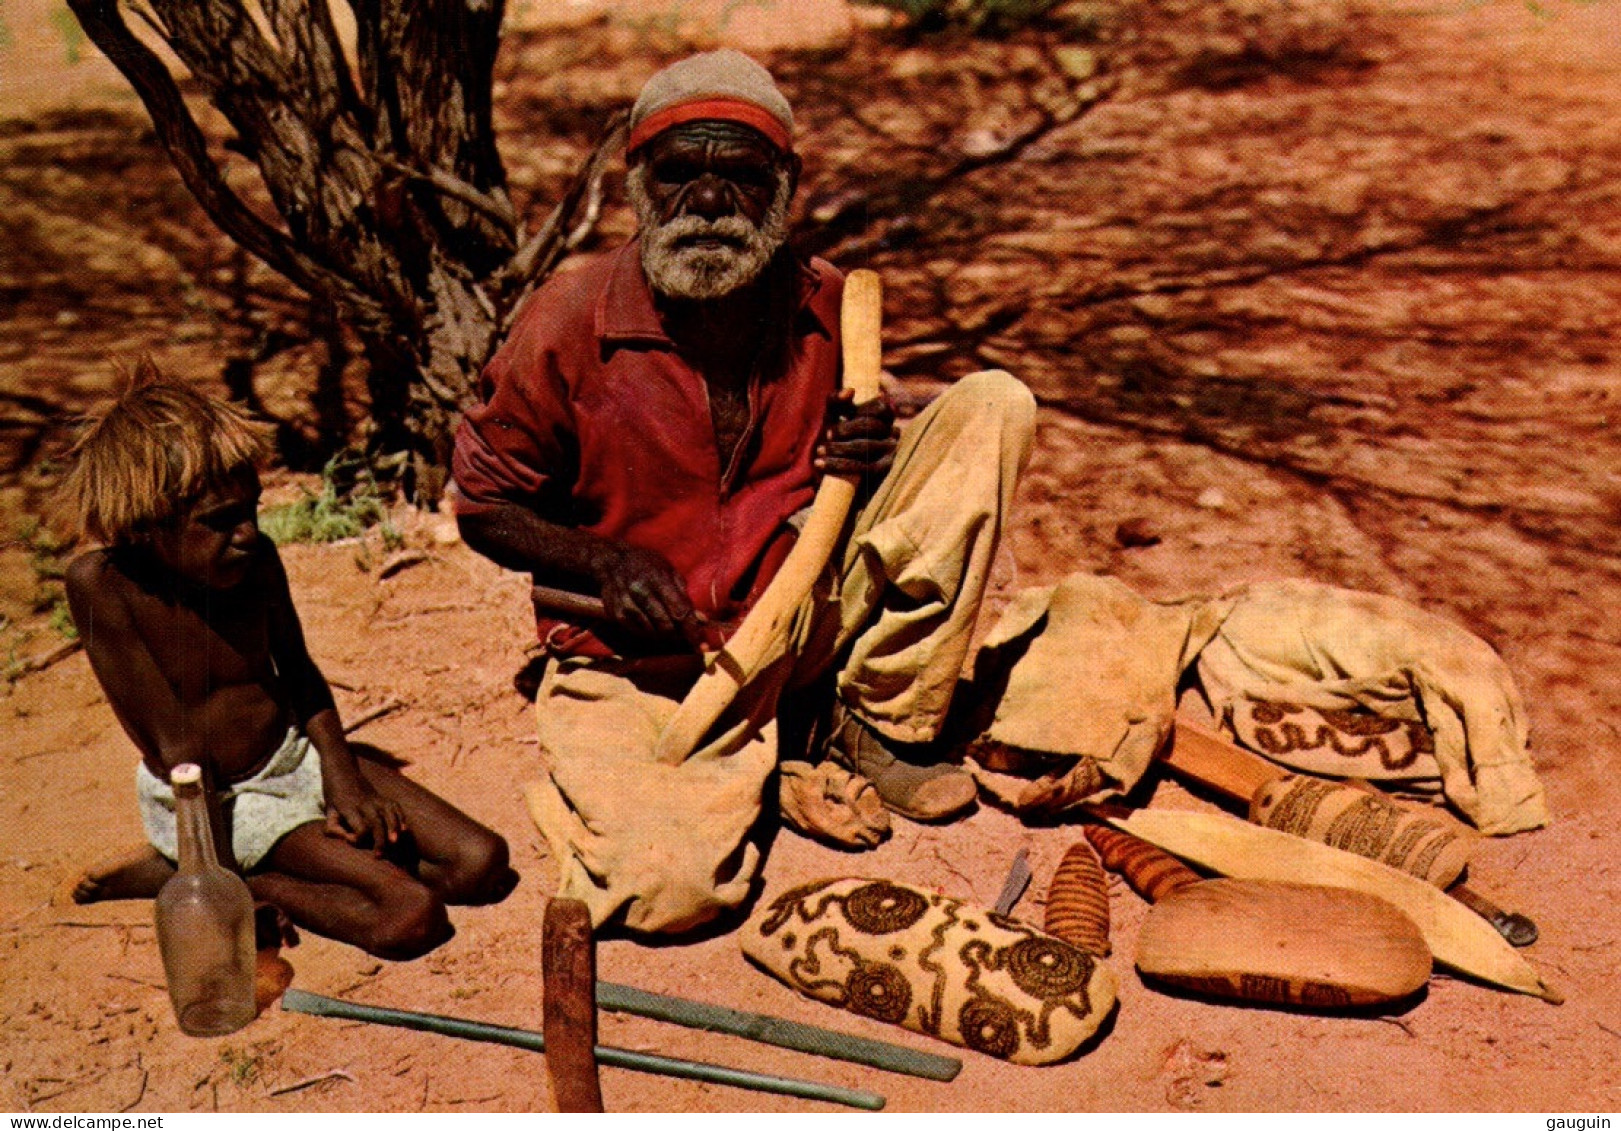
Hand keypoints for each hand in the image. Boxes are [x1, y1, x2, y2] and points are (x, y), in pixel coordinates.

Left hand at [323, 776, 406, 853]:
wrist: (343, 770)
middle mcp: (365, 804)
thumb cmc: (334, 795)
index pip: (359, 826)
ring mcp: (377, 799)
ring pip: (390, 814)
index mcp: (349, 808)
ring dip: (394, 829)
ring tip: (395, 842)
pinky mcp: (383, 797)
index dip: (358, 838)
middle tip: (379, 856)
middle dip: (380, 841)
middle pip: (377, 823)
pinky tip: (404, 830)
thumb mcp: (328, 811)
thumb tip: (346, 840)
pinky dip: (401, 818)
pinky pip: (396, 807)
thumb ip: (334, 828)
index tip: (352, 842)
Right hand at [590, 541, 705, 649]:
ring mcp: (627, 604)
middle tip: (683, 632)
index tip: (702, 647)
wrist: (612, 562)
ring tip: (665, 621)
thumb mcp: (669, 571)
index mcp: (658, 579)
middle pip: (666, 626)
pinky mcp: (617, 614)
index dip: (693, 632)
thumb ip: (684, 596)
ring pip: (653, 632)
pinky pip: (639, 632)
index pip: (680, 612)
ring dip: (663, 633)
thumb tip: (702, 620)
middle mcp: (641, 592)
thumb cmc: (646, 565)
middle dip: (679, 634)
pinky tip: (649, 619)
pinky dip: (648, 631)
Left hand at [815, 389, 897, 484]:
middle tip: (827, 434)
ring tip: (819, 450)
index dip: (861, 410)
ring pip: (866, 448)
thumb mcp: (834, 416)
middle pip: (872, 427)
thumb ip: (837, 401)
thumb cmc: (836, 435)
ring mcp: (890, 452)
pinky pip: (864, 468)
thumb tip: (850, 391)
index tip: (840, 415)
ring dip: (839, 448)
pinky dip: (839, 465)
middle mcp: (893, 431)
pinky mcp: (883, 470)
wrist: (835, 471)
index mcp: (885, 415)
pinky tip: (820, 464)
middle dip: (846, 430)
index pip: (880, 407)